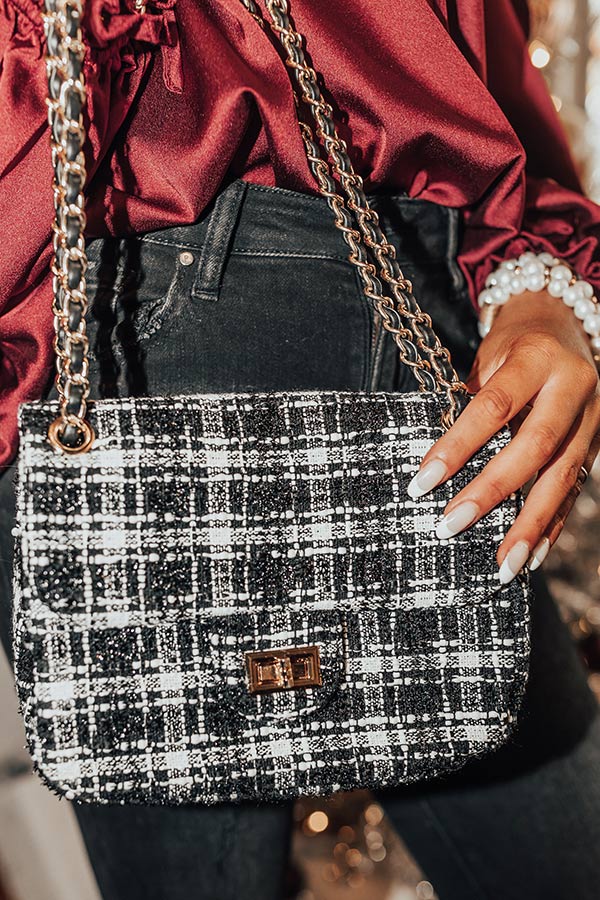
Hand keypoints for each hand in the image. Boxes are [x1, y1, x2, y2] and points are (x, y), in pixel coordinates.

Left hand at [407, 290, 599, 582]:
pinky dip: (552, 525)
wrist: (567, 325)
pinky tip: (530, 556)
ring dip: (529, 525)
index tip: (421, 482)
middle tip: (450, 525)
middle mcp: (573, 387)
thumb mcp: (489, 358)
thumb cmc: (513, 345)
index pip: (492, 407)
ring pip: (562, 477)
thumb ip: (471, 402)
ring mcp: (593, 418)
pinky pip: (575, 490)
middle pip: (533, 447)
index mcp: (536, 358)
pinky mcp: (598, 443)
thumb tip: (436, 461)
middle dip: (491, 491)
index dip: (456, 446)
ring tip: (502, 564)